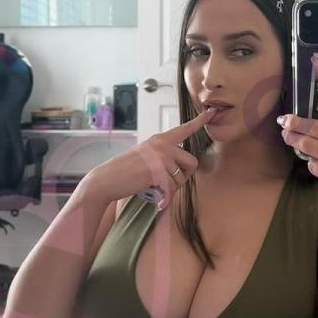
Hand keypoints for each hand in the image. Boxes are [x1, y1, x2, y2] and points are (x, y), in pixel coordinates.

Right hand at [82, 107, 216, 210]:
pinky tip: (159, 204)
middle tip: (169, 185)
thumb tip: (180, 168)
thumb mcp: (145, 156)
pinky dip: (166, 199)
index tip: (210, 112)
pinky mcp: (157, 171)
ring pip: (181, 179)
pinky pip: (171, 189)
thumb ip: (163, 156)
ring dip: (171, 189)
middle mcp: (162, 145)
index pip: (183, 129)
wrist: (106, 179)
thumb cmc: (125, 171)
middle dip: (184, 176)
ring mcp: (160, 157)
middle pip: (191, 162)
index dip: (198, 122)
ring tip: (155, 190)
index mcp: (160, 139)